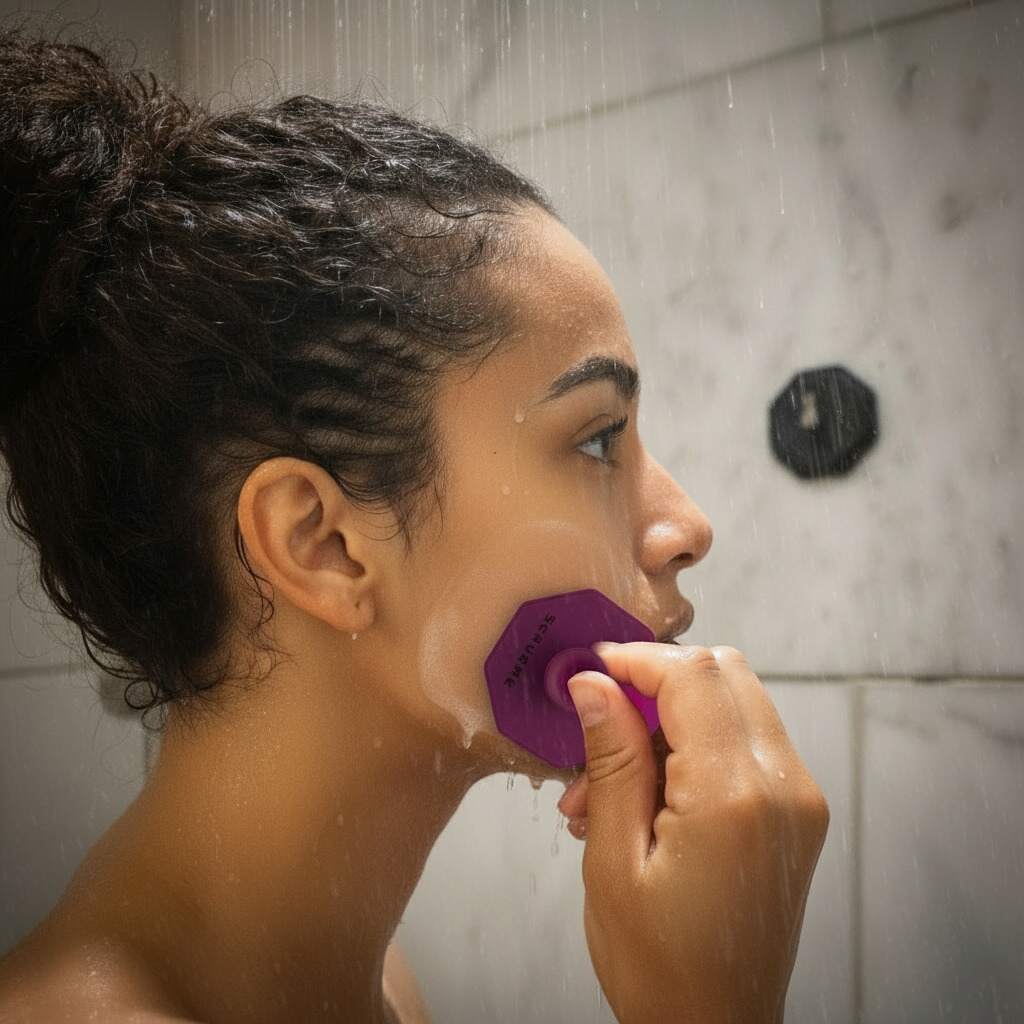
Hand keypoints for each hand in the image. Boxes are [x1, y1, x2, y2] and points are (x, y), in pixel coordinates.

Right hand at [560, 642, 829, 1023]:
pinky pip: (745, 741)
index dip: (636, 659)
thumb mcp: (613, 861)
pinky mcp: (796, 813)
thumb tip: (593, 684)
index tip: (591, 670)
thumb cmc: (658, 967)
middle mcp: (783, 787)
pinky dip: (694, 744)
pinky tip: (643, 793)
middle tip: (599, 720)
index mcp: (734, 797)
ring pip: (735, 701)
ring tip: (604, 783)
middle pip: (724, 673)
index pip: (693, 676)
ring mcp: (798, 799)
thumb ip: (611, 760)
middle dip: (655, 680)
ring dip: (669, 716)